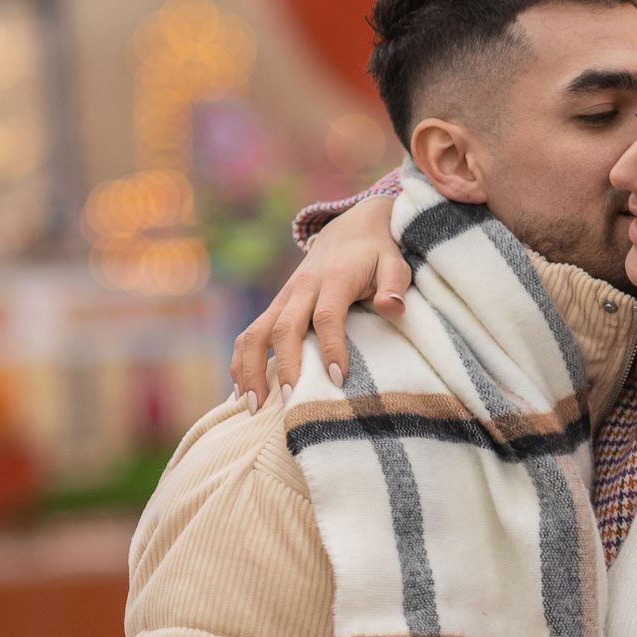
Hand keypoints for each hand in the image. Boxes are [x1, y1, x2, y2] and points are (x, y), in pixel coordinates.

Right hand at [229, 195, 407, 401]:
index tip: (338, 380)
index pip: (327, 315)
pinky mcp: (276, 306)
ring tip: (253, 407)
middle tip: (291, 403)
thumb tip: (391, 308)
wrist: (350, 229)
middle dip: (286, 367)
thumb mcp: (396, 263)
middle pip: (285, 328)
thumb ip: (395, 286)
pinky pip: (250, 334)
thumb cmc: (377, 254)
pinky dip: (241, 362)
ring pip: (256, 332)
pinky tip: (242, 392)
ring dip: (250, 369)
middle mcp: (302, 288)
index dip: (331, 347)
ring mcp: (284, 298)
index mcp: (334, 278)